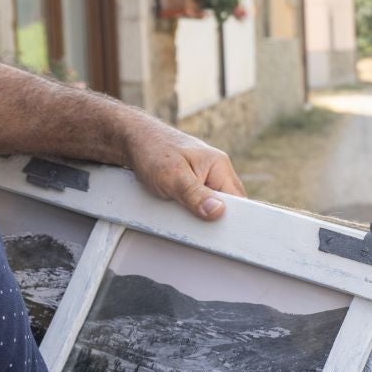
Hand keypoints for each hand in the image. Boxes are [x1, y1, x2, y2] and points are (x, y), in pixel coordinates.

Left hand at [122, 122, 244, 219]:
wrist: (133, 139)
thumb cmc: (151, 150)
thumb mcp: (172, 176)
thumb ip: (195, 194)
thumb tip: (218, 212)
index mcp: (219, 165)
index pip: (239, 200)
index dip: (231, 218)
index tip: (218, 232)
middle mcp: (216, 170)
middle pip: (228, 204)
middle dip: (213, 217)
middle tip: (195, 223)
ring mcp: (205, 176)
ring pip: (212, 204)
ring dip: (199, 213)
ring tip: (182, 212)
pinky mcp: (193, 182)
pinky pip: (200, 201)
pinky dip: (190, 208)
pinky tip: (178, 209)